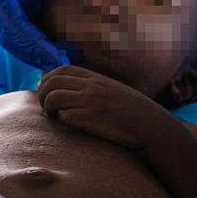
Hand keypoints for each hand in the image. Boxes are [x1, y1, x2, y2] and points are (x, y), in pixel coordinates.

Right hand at [0, 0, 102, 68]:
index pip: (13, 26)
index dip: (33, 45)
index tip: (57, 59)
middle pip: (17, 38)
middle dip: (38, 55)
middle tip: (68, 66)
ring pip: (30, 35)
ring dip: (45, 50)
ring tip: (73, 61)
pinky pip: (45, 24)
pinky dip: (55, 37)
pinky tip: (77, 45)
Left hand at [38, 66, 173, 150]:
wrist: (154, 126)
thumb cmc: (133, 111)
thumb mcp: (112, 90)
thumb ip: (92, 85)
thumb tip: (67, 86)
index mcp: (96, 79)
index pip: (62, 70)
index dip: (48, 79)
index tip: (44, 89)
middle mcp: (92, 87)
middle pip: (52, 83)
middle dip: (42, 94)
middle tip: (45, 107)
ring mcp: (92, 102)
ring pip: (54, 98)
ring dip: (47, 108)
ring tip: (51, 117)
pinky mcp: (93, 119)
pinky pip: (65, 116)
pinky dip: (61, 120)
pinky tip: (67, 124)